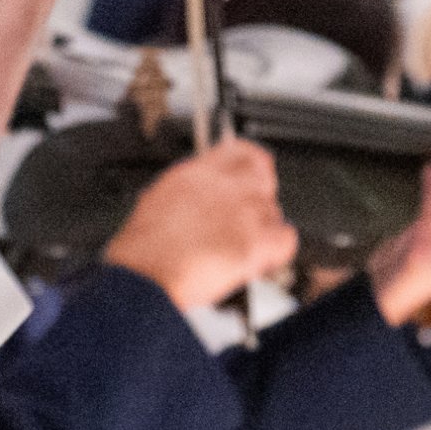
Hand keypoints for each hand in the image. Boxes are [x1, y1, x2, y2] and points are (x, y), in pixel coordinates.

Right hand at [102, 138, 295, 311]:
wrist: (144, 278)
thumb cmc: (143, 252)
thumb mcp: (159, 200)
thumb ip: (192, 190)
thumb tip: (207, 195)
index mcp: (198, 173)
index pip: (243, 151)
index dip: (255, 167)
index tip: (256, 179)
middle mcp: (225, 186)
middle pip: (266, 180)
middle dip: (261, 202)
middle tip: (252, 221)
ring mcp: (244, 212)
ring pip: (274, 213)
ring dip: (264, 233)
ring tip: (240, 251)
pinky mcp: (255, 242)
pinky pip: (286, 240)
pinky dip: (277, 254)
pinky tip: (258, 262)